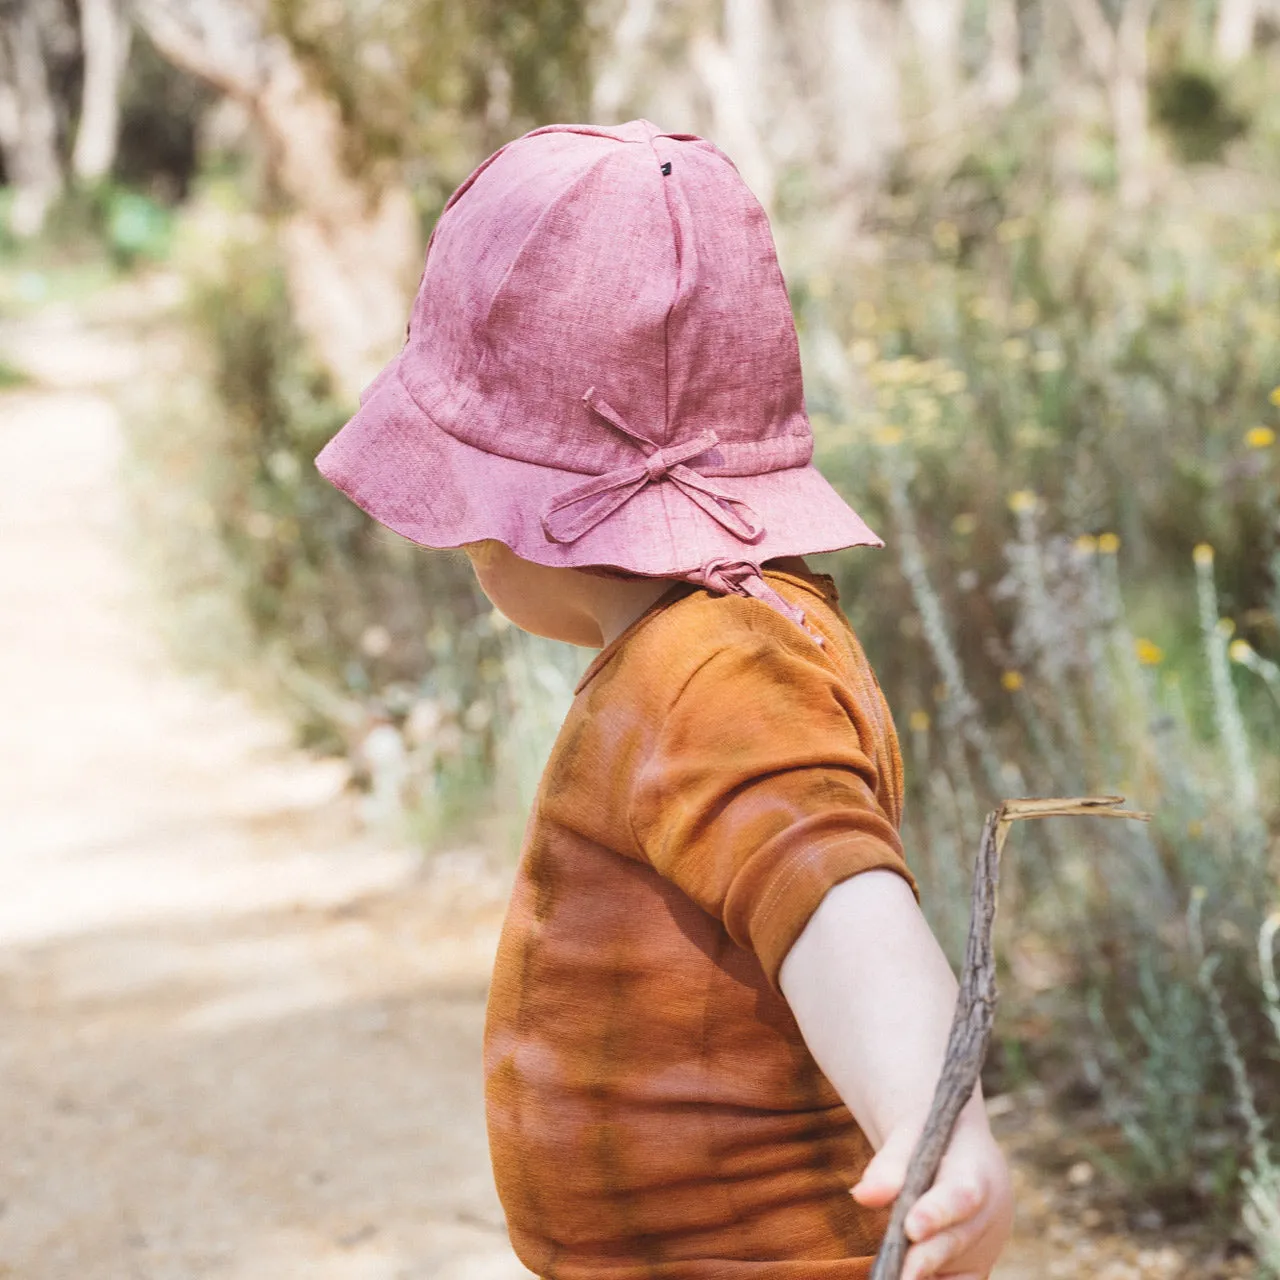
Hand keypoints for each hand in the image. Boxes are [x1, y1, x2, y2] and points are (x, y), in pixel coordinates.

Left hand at [851, 1106, 1013, 1279]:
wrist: (959, 1144)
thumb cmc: (928, 1136)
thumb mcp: (909, 1134)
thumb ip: (888, 1164)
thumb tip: (862, 1196)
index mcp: (977, 1170)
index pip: (961, 1194)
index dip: (937, 1213)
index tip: (911, 1229)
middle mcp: (989, 1213)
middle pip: (956, 1240)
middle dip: (926, 1259)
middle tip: (897, 1276)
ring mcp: (986, 1244)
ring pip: (958, 1267)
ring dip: (928, 1273)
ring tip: (894, 1276)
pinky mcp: (977, 1265)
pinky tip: (906, 1277)